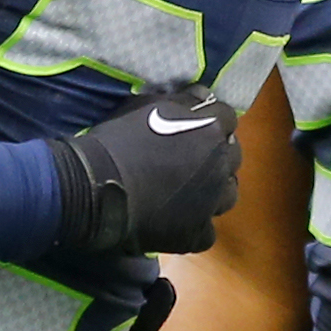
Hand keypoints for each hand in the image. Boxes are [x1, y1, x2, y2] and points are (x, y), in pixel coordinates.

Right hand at [48, 90, 241, 255]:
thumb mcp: (147, 105)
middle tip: (192, 159)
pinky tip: (178, 220)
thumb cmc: (119, 139)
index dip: (211, 122)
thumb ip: (181, 100)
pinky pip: (207, 230)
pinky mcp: (198, 233)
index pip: (227, 118)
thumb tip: (203, 96)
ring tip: (192, 191)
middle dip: (218, 154)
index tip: (195, 127)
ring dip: (215, 190)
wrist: (96, 186)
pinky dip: (196, 225)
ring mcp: (211, 202)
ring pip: (228, 194)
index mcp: (211, 129)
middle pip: (233, 156)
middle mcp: (220, 165)